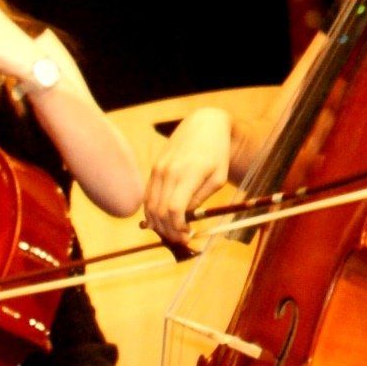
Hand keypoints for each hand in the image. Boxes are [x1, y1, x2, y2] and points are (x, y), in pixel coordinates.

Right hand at [144, 107, 234, 247]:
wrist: (203, 125)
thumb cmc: (217, 153)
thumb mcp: (218, 177)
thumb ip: (201, 198)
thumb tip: (186, 217)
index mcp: (189, 173)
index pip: (175, 209)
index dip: (178, 228)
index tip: (188, 236)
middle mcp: (169, 171)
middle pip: (160, 210)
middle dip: (168, 230)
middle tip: (180, 240)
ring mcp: (158, 169)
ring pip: (150, 205)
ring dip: (158, 224)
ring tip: (171, 233)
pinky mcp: (154, 168)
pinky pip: (148, 195)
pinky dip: (152, 211)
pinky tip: (162, 220)